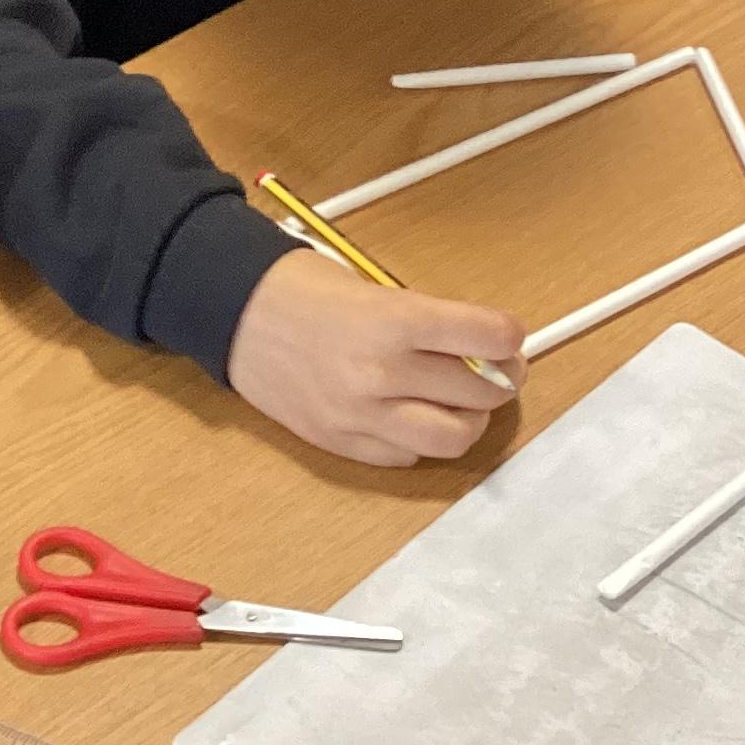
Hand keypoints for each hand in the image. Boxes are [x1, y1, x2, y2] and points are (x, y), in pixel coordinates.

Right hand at [224, 248, 523, 467]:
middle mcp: (381, 374)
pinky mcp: (341, 443)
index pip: (486, 337)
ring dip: (469, 419)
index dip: (509, 337)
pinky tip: (413, 413)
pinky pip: (407, 456)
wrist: (233, 312)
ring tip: (461, 400)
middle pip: (479, 392)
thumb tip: (479, 348)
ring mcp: (361, 416)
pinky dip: (422, 438)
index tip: (510, 336)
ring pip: (453, 438)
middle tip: (499, 368)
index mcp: (393, 321)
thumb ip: (426, 321)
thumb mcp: (373, 288)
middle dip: (500, 379)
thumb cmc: (301, 287)